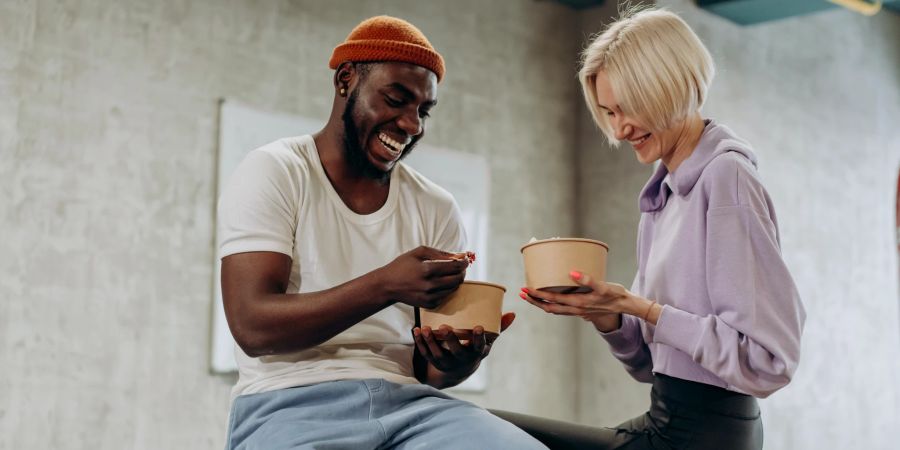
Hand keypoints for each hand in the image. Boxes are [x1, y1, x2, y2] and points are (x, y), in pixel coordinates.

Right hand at [376, 246, 471, 308]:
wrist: (387, 286)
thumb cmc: (402, 266)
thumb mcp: (418, 252)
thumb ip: (439, 253)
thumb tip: (457, 255)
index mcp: (427, 269)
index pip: (454, 267)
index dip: (463, 263)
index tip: (465, 260)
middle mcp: (430, 285)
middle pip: (457, 279)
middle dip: (461, 272)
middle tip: (460, 267)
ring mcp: (429, 296)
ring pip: (453, 289)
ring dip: (455, 280)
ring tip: (449, 274)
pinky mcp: (428, 304)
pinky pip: (445, 296)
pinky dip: (446, 289)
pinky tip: (440, 284)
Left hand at [412, 312, 514, 378]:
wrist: (459, 371)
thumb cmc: (474, 349)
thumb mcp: (487, 342)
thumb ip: (498, 328)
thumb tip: (513, 314)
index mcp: (475, 353)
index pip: (479, 347)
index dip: (479, 338)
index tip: (479, 327)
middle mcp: (461, 359)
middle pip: (456, 351)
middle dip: (450, 340)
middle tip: (445, 327)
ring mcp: (447, 362)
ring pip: (437, 354)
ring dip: (431, 341)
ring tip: (425, 328)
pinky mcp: (434, 361)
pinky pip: (426, 353)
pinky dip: (420, 343)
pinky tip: (416, 331)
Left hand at [518, 271, 637, 331]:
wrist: (625, 306)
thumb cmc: (615, 294)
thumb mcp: (603, 286)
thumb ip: (588, 279)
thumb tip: (572, 272)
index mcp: (578, 304)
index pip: (552, 300)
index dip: (538, 295)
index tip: (527, 288)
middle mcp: (575, 309)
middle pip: (549, 307)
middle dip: (534, 300)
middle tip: (521, 292)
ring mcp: (577, 311)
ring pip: (554, 309)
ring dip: (540, 303)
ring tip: (530, 296)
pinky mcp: (580, 310)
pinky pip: (561, 309)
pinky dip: (550, 304)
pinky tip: (547, 299)